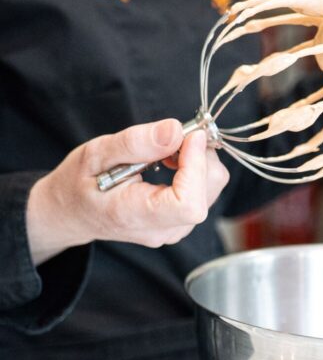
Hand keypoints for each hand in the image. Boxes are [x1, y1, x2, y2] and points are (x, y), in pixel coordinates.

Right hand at [27, 119, 228, 264]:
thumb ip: (134, 143)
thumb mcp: (96, 154)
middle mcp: (163, 230)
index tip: (189, 136)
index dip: (196, 166)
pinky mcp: (182, 221)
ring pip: (211, 189)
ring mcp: (175, 229)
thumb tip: (175, 130)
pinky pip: (205, 191)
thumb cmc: (80, 183)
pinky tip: (170, 161)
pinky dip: (196, 169)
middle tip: (174, 135)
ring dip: (198, 160)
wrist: (73, 212)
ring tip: (165, 150)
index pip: (188, 203)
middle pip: (207, 192)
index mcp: (137, 216)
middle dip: (200, 156)